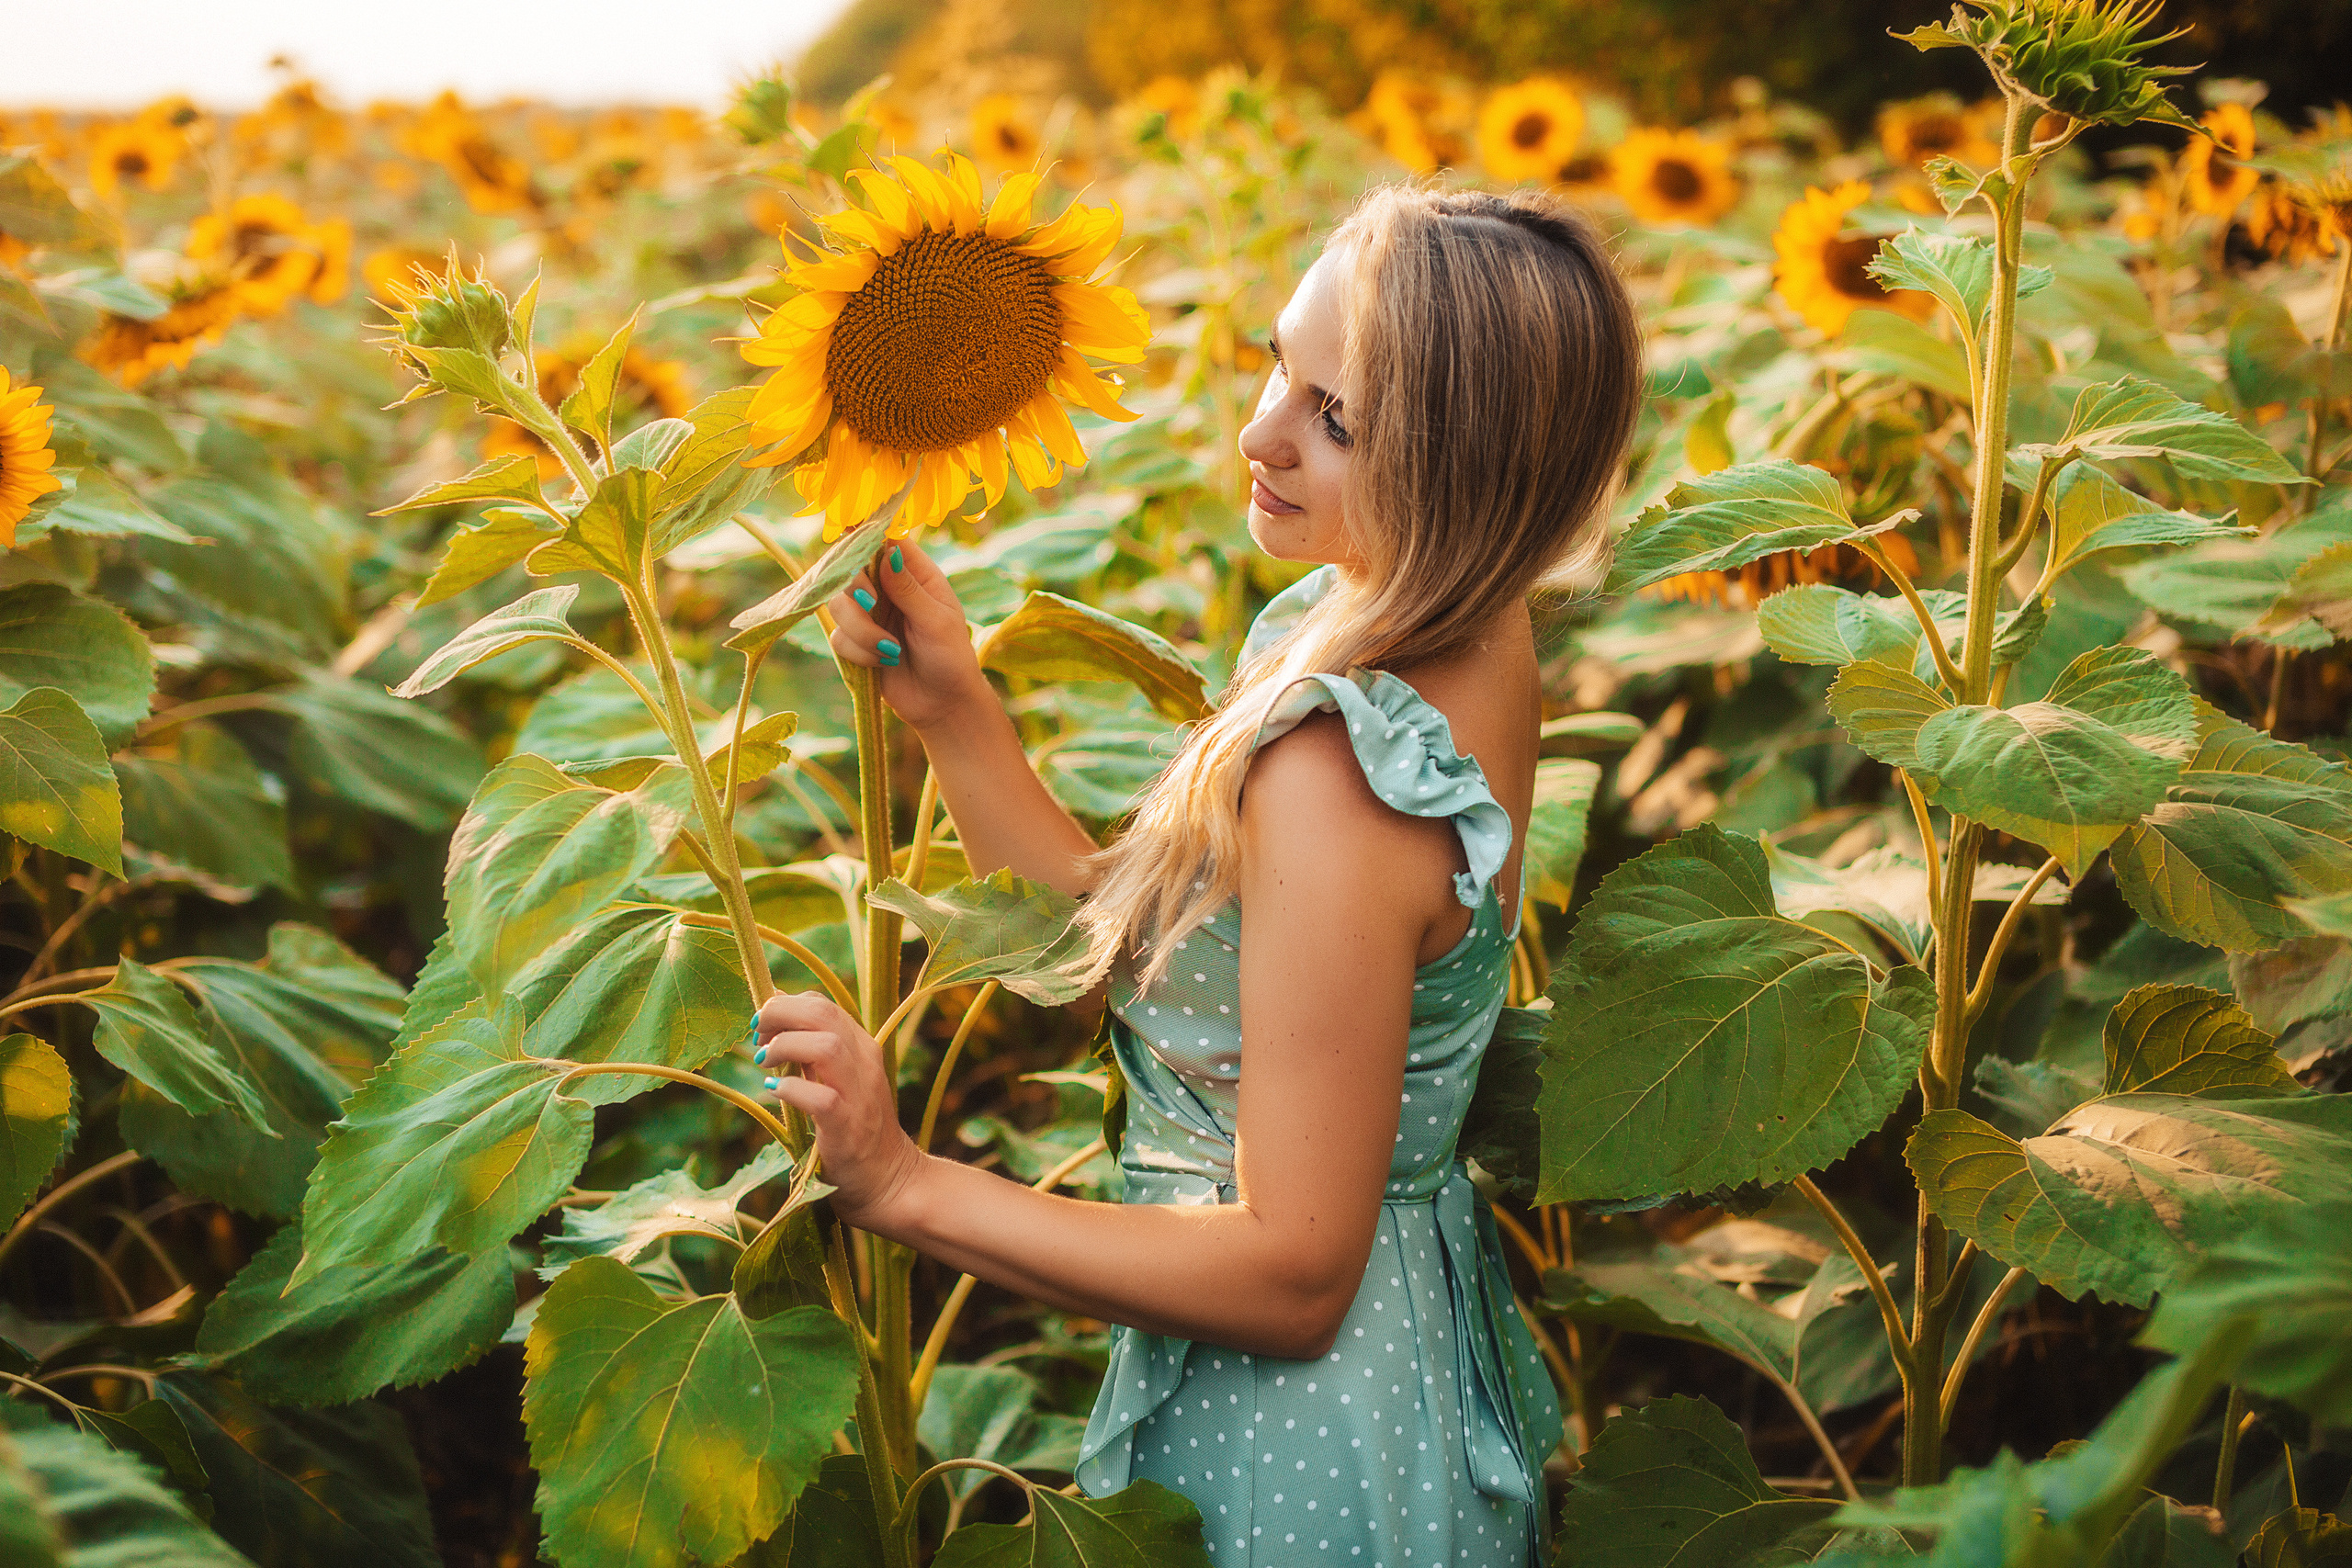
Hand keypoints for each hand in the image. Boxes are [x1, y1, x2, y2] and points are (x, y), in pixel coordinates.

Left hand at [753, 991, 927, 1231]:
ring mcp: (859, 1094)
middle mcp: (865, 1063)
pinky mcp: (848, 1126)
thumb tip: (773, 1031)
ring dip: (786, 1046)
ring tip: (764, 1061)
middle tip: (756, 1035)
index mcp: (863, 1049)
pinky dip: (791, 1089)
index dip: (787, 1006)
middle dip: (780, 1015)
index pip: (823, 1007)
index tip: (763, 1026)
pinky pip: (821, 1097)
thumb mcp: (840, 1084)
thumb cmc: (855, 1133)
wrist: (890, 1181)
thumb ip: (815, 1058)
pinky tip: (774, 1091)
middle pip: (824, 1014)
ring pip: (827, 1047)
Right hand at [827, 537, 990, 732]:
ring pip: (838, 605)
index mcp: (914, 573)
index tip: (853, 540)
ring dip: (861, 630)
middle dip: (857, 589)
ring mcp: (869, 614)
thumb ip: (908, 588)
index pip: (883, 541)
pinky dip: (859, 652)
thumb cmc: (951, 657)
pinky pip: (838, 637)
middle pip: (849, 569)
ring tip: (891, 650)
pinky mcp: (855, 641)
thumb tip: (887, 550)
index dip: (865, 538)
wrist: (943, 704)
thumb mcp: (937, 621)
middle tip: (871, 602)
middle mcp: (887, 588)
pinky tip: (884, 664)